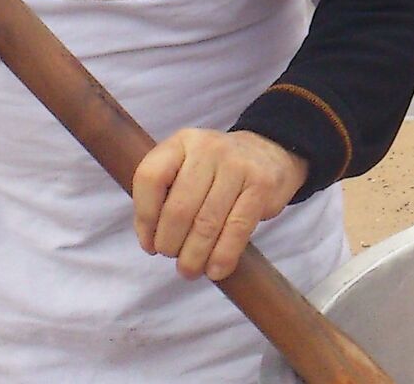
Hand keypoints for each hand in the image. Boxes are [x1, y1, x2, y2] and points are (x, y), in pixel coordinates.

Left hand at [132, 128, 307, 281]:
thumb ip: (163, 196)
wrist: (269, 153)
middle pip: (178, 208)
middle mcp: (209, 148)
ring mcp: (237, 164)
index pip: (150, 178)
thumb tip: (150, 241)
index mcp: (182, 142)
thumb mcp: (186, 167)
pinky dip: (222, 256)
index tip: (149, 242)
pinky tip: (216, 270)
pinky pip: (236, 229)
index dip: (144, 217)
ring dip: (193, 257)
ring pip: (206, 223)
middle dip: (170, 244)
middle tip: (172, 257)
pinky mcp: (261, 185)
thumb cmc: (217, 172)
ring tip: (190, 270)